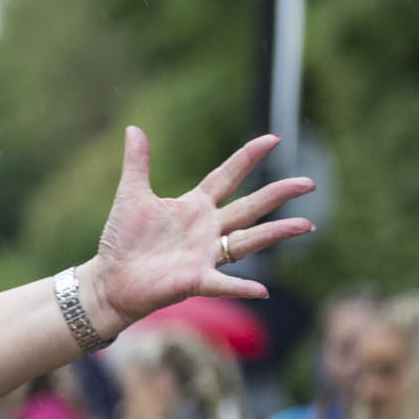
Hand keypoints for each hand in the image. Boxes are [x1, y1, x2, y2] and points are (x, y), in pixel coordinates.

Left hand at [79, 126, 315, 331]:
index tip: (273, 138)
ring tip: (306, 225)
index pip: (227, 176)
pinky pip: (222, 284)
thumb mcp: (131, 196)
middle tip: (309, 182)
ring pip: (248, 241)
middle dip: (279, 194)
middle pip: (250, 207)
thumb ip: (137, 164)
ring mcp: (204, 255)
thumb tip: (134, 128)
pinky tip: (262, 290)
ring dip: (277, 233)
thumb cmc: (123, 241)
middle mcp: (207, 229)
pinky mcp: (194, 280)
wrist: (109, 280)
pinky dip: (240, 287)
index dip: (248, 158)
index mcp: (194, 206)